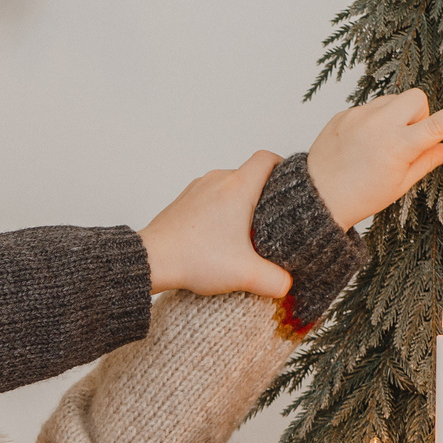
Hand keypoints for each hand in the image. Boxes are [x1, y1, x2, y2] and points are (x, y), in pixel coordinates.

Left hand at [136, 150, 291, 298]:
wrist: (152, 260)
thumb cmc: (193, 259)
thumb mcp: (244, 274)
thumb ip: (275, 281)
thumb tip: (287, 284)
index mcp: (238, 187)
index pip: (267, 158)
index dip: (283, 166)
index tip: (290, 185)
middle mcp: (217, 180)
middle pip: (249, 174)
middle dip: (264, 193)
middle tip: (272, 219)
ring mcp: (197, 188)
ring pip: (228, 185)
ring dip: (239, 203)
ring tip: (245, 231)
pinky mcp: (183, 200)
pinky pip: (209, 196)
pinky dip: (218, 209)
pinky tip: (219, 235)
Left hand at [304, 89, 442, 228]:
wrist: (318, 196)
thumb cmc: (360, 196)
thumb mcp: (399, 184)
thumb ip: (427, 161)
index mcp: (397, 147)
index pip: (435, 126)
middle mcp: (378, 126)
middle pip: (416, 98)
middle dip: (418, 114)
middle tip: (407, 138)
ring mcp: (359, 117)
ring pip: (392, 100)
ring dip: (395, 115)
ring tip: (381, 143)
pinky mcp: (344, 114)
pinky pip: (369, 107)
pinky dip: (373, 121)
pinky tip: (362, 143)